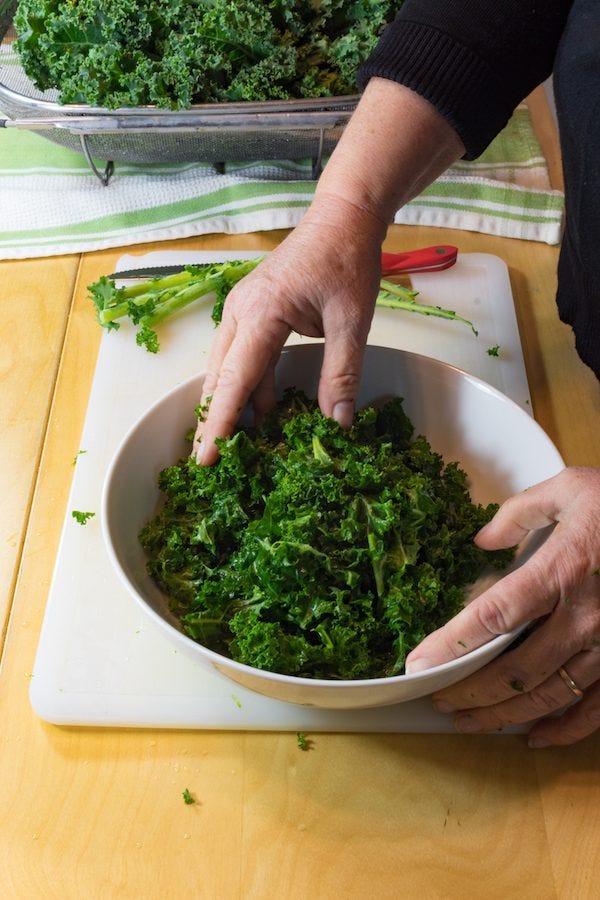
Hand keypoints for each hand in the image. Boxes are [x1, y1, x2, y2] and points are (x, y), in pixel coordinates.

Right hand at [193, 196, 385, 463]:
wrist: (342, 217)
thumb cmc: (348, 259)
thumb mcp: (352, 320)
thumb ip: (341, 373)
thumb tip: (337, 424)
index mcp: (261, 313)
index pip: (236, 381)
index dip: (221, 424)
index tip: (206, 460)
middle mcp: (239, 312)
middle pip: (220, 378)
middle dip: (215, 422)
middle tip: (212, 465)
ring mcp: (241, 310)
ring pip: (227, 370)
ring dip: (232, 405)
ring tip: (237, 447)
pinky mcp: (251, 312)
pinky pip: (241, 357)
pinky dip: (248, 386)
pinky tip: (261, 412)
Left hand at [405, 467, 599, 746]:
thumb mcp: (572, 488)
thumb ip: (520, 511)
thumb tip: (481, 539)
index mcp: (561, 570)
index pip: (493, 616)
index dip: (452, 645)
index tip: (418, 664)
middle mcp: (583, 615)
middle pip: (514, 668)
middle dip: (469, 690)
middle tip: (436, 699)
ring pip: (548, 694)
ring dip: (503, 714)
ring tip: (467, 722)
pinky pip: (595, 707)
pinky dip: (564, 729)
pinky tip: (534, 737)